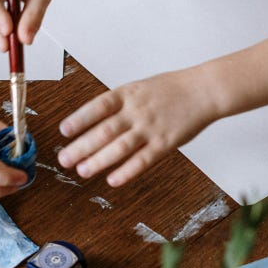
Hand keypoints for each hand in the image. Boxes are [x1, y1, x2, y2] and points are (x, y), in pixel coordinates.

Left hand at [56, 69, 219, 186]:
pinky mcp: (165, 143)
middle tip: (64, 159)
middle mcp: (137, 110)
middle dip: (82, 146)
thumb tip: (93, 120)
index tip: (64, 131)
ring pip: (120, 147)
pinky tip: (113, 180)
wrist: (204, 90)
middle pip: (104, 130)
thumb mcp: (140, 88)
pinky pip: (143, 160)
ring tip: (82, 171)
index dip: (80, 119)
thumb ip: (119, 103)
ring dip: (99, 160)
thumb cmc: (171, 89)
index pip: (98, 106)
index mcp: (128, 94)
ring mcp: (151, 127)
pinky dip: (127, 171)